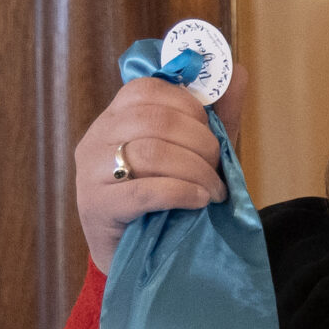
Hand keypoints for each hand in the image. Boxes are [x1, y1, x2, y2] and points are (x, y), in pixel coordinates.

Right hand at [73, 63, 248, 272]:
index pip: (148, 89)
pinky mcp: (96, 206)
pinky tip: (198, 201)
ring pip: (151, 152)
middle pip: (155, 120)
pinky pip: (144, 191)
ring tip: (214, 191)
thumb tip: (238, 72)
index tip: (211, 131)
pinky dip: (181, 193)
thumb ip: (216, 114)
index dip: (189, 106)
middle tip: (218, 168)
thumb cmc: (167, 199)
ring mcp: (90, 171)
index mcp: (116, 116)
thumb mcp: (195, 152)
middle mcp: (97, 137)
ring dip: (197, 171)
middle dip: (201, 143)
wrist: (138, 257)